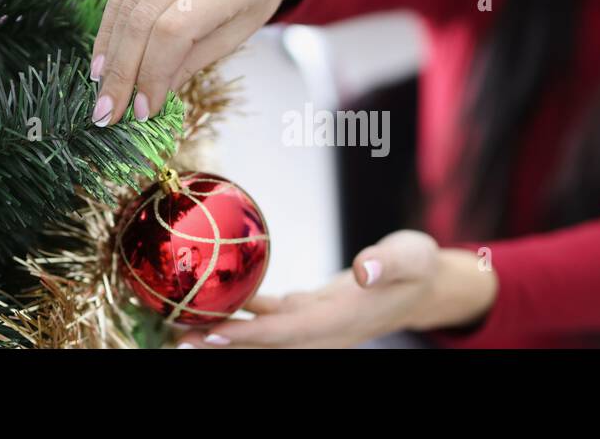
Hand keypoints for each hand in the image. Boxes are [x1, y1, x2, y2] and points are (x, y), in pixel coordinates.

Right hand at [90, 0, 310, 125]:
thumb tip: (150, 96)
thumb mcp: (239, 31)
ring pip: (126, 6)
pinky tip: (105, 58)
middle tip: (109, 112)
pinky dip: (111, 27)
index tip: (144, 110)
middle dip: (124, 72)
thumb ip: (194, 60)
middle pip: (143, 19)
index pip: (174, 30)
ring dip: (112, 54)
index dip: (152, 73)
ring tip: (106, 92)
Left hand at [178, 230, 496, 348]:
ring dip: (223, 331)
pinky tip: (213, 301)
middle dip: (219, 343)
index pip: (286, 332)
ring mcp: (314, 325)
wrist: (426, 285)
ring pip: (261, 334)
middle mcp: (322, 330)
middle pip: (263, 344)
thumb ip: (389, 261)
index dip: (246, 337)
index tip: (208, 334)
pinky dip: (241, 313)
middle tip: (172, 338)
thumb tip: (364, 268)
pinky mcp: (309, 312)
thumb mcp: (412, 256)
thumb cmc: (419, 265)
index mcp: (342, 318)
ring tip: (179, 326)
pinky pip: (269, 317)